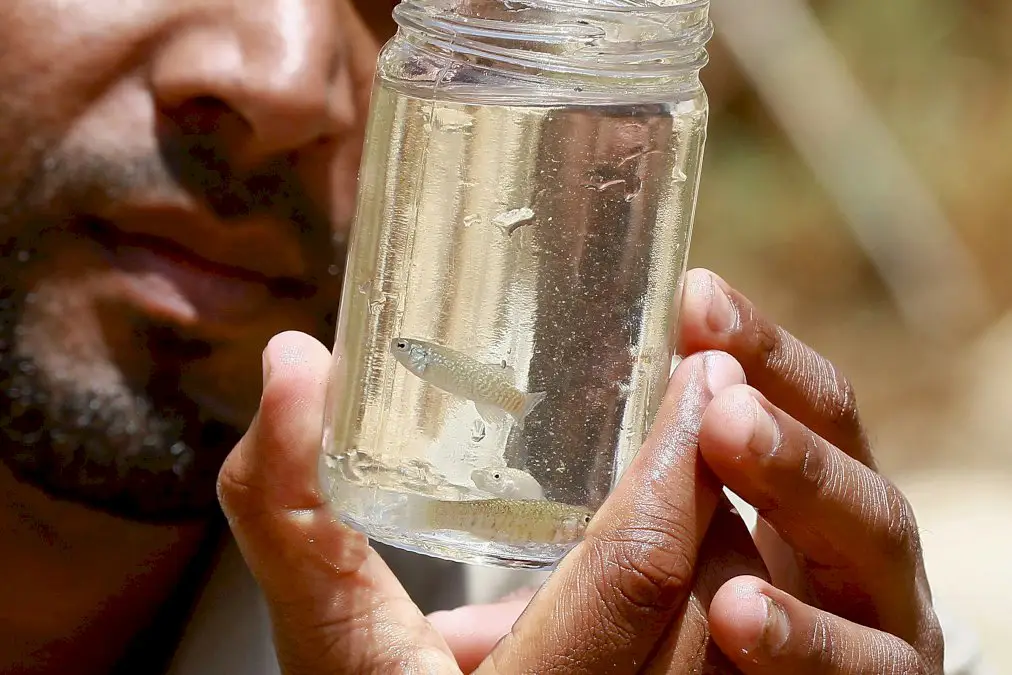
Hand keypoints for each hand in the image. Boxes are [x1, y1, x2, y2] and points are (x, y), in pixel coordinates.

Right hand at [216, 329, 766, 673]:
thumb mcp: (322, 633)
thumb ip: (287, 506)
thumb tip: (292, 359)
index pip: (635, 575)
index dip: (674, 463)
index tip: (698, 369)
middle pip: (706, 598)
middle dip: (717, 484)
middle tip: (714, 387)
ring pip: (729, 631)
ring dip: (726, 530)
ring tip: (713, 442)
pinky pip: (718, 656)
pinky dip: (715, 582)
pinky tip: (697, 523)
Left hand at [678, 268, 944, 673]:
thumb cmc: (730, 623)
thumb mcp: (696, 551)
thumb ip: (648, 508)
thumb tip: (555, 479)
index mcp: (821, 493)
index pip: (803, 401)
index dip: (759, 346)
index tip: (696, 295)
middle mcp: (866, 544)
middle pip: (847, 455)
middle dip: (784, 411)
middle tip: (719, 389)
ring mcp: (888, 617)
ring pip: (871, 539)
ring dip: (804, 483)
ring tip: (728, 439)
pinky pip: (857, 665)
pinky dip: (804, 637)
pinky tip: (739, 612)